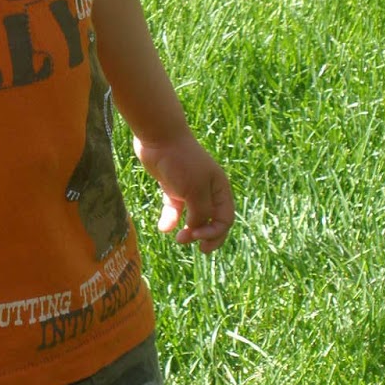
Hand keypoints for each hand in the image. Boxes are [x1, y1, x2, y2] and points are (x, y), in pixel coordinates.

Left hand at [133, 131, 234, 253]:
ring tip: (178, 239)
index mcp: (220, 189)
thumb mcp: (195, 191)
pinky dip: (170, 220)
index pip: (225, 219)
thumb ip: (201, 214)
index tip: (197, 238)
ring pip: (193, 217)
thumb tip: (197, 231)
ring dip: (188, 231)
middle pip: (212, 221)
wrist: (159, 137)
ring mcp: (189, 189)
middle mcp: (207, 190)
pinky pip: (175, 209)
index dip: (215, 233)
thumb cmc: (181, 162)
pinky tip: (163, 228)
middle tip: (195, 247)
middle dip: (205, 235)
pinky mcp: (172, 186)